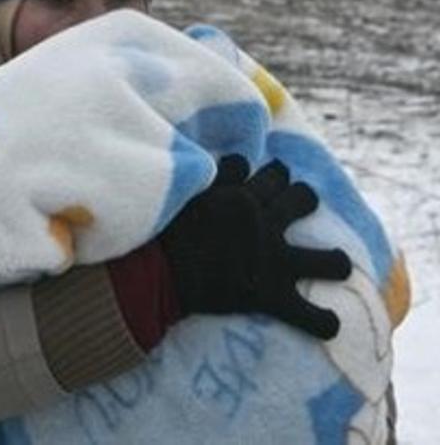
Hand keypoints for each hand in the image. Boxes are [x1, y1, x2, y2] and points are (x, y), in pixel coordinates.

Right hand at [159, 155, 351, 338]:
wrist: (156, 273)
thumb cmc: (158, 234)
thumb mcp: (181, 193)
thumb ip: (205, 180)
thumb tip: (225, 165)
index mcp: (239, 196)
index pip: (265, 173)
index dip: (265, 175)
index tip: (260, 180)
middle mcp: (264, 223)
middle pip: (300, 199)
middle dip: (302, 199)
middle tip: (296, 206)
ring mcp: (273, 260)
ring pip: (327, 259)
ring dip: (334, 262)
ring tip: (335, 264)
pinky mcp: (270, 296)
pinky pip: (308, 314)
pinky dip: (321, 322)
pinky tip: (329, 325)